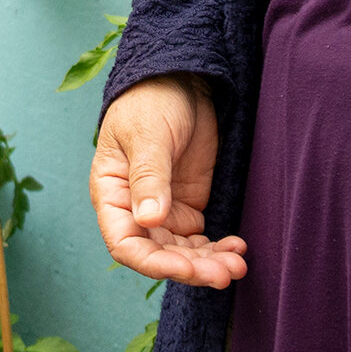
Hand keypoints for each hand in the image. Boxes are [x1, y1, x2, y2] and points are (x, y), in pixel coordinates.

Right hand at [92, 73, 246, 288]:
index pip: (125, 243)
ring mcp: (163, 210)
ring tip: (238, 265)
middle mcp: (134, 209)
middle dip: (192, 268)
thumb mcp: (148, 136)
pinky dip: (219, 248)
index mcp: (112, 194)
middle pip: (159, 255)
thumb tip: (148, 219)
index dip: (153, 263)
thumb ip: (148, 177)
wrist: (181, 79)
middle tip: (226, 272)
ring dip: (209, 264)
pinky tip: (238, 247)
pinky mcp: (188, 206)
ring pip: (183, 253)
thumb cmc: (151, 101)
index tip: (186, 267)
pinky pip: (201, 241)